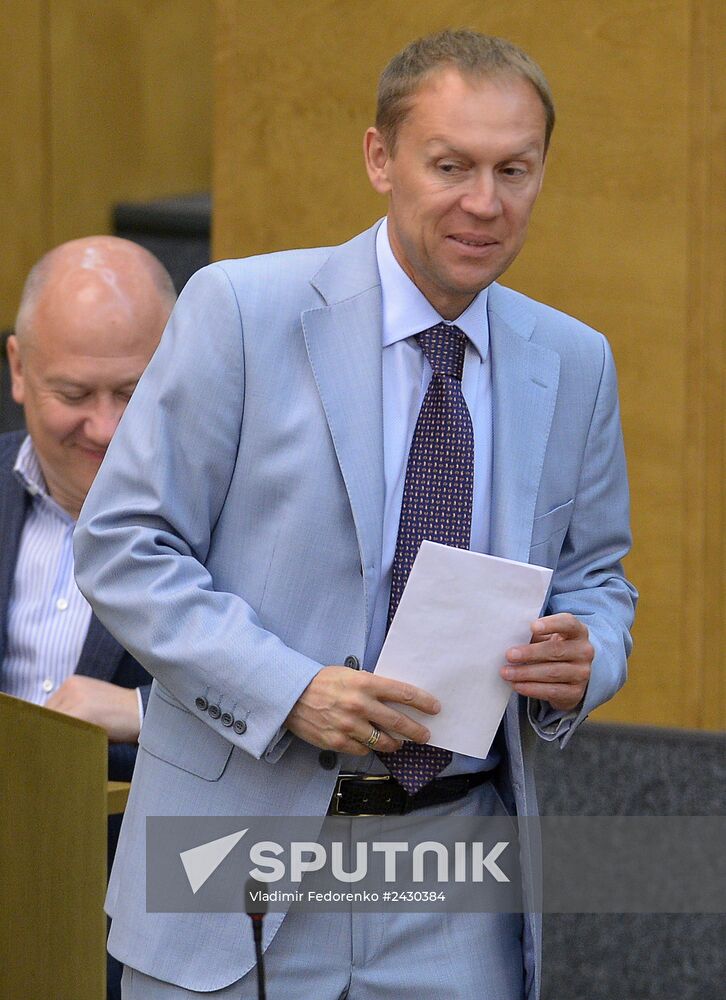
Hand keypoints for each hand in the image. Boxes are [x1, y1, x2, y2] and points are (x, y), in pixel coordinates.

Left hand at [45, 676, 140, 742]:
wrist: (143, 712)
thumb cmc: (119, 714)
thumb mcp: (92, 702)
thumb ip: (71, 708)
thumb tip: (48, 729)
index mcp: (72, 682)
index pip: (46, 709)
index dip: (50, 726)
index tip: (56, 737)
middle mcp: (71, 686)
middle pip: (47, 715)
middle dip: (53, 730)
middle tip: (64, 744)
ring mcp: (76, 697)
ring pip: (53, 723)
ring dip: (58, 736)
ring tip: (73, 745)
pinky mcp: (83, 711)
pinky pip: (64, 729)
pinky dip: (66, 739)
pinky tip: (77, 745)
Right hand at [285, 666, 440, 755]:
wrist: (291, 694)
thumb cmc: (321, 682)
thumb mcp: (350, 674)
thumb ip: (372, 686)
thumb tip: (395, 698)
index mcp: (365, 683)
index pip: (403, 693)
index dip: (423, 702)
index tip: (434, 707)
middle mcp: (359, 705)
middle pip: (398, 722)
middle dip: (416, 730)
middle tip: (425, 734)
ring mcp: (349, 725)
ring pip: (383, 741)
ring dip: (395, 744)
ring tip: (398, 743)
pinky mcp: (338, 741)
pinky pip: (363, 750)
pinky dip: (369, 748)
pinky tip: (369, 743)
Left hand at [501, 613, 592, 711]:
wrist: (570, 675)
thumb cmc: (553, 649)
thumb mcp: (547, 638)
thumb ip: (534, 635)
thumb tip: (509, 636)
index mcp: (578, 631)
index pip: (568, 623)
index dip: (551, 624)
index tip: (532, 627)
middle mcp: (584, 651)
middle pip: (556, 650)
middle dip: (530, 653)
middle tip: (509, 655)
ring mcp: (582, 673)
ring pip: (552, 673)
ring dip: (526, 673)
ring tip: (507, 673)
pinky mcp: (576, 692)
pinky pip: (551, 691)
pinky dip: (532, 688)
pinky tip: (517, 685)